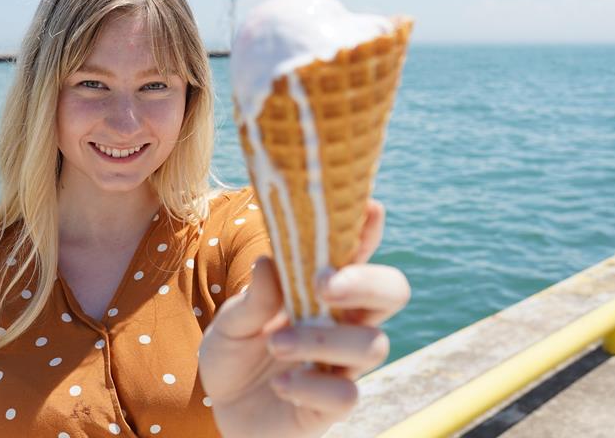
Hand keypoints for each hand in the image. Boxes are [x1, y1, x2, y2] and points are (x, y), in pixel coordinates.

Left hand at [199, 200, 411, 437]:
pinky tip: (282, 385)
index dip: (369, 229)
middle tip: (323, 284)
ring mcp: (345, 363)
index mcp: (323, 291)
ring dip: (322, 340)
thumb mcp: (231, 322)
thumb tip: (270, 263)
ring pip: (372, 344)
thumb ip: (255, 297)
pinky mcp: (334, 404)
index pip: (357, 253)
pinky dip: (312, 387)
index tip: (370, 206)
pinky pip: (347, 394)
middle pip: (392, 292)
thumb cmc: (235, 353)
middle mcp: (345, 322)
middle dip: (366, 281)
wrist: (222, 409)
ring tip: (275, 343)